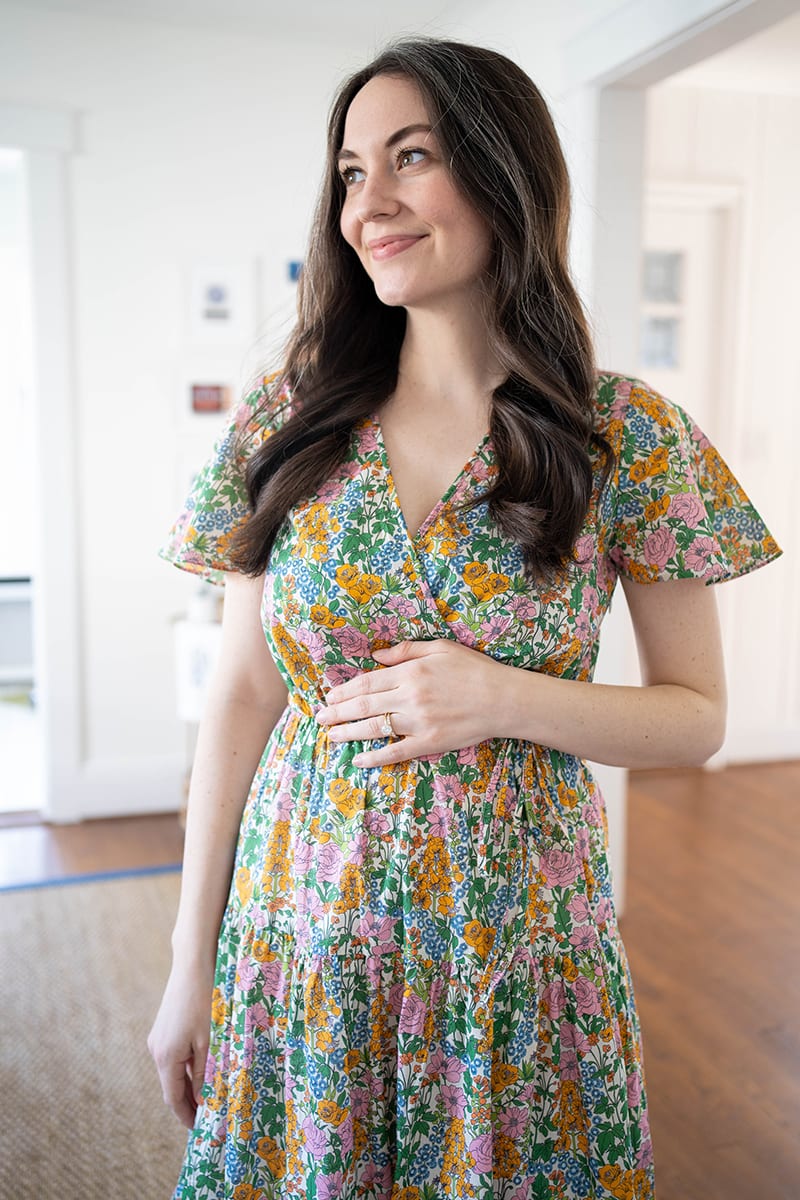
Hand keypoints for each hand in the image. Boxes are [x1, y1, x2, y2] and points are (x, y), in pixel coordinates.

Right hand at [147, 960, 213, 1128]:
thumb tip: (201, 1099)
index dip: (186, 1116)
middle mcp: (156, 1050)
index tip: (200, 1129)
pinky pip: (174, 1055)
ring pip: (174, 1070)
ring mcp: (158, 1038)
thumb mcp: (209, 1042)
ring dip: (189, 1083)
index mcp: (165, 1058)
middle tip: (209, 1115)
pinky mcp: (163, 1027)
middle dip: (189, 1101)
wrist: (193, 965)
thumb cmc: (204, 1001)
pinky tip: (204, 1066)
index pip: (173, 1098)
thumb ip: (203, 1073)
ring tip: (210, 1092)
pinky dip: (187, 1065)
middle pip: (172, 1085)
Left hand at [314, 638, 507, 766]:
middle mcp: (410, 697)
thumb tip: (377, 655)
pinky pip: (396, 752)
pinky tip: (358, 760)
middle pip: (364, 705)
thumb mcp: (441, 648)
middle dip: (337, 712)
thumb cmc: (474, 669)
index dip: (344, 691)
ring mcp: (418, 722)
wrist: (503, 698)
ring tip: (330, 736)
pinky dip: (375, 757)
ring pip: (374, 728)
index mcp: (411, 672)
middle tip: (319, 717)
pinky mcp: (429, 742)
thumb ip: (406, 650)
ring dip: (348, 733)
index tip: (329, 696)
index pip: (367, 682)